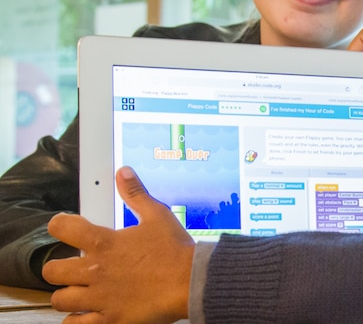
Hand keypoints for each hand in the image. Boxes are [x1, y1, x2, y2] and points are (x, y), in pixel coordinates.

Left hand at [43, 166, 193, 323]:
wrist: (192, 281)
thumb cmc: (176, 250)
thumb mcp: (158, 215)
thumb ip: (136, 193)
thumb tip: (123, 172)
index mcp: (104, 243)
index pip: (62, 228)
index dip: (59, 225)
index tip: (63, 227)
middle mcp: (96, 271)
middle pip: (52, 270)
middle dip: (57, 268)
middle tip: (69, 267)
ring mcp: (100, 297)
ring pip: (60, 300)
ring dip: (66, 295)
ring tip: (77, 292)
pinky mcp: (110, 318)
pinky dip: (76, 321)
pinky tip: (84, 314)